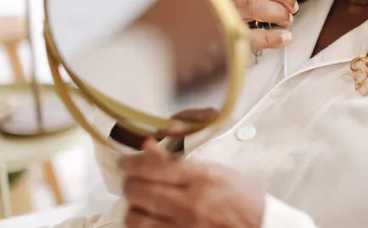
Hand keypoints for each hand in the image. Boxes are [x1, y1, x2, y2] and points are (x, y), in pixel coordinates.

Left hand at [120, 140, 264, 227]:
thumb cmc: (241, 198)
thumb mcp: (216, 171)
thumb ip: (180, 162)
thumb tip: (148, 147)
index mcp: (202, 178)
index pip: (152, 167)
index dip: (131, 162)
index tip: (125, 162)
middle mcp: (189, 203)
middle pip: (138, 192)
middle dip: (129, 184)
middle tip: (131, 180)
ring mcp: (183, 227)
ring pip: (135, 218)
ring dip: (132, 208)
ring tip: (139, 202)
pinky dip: (142, 225)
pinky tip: (148, 219)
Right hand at [210, 0, 302, 51]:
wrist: (177, 38)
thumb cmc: (205, 12)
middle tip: (293, 5)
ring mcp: (218, 12)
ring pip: (257, 5)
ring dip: (279, 12)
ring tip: (287, 20)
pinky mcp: (222, 37)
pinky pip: (254, 36)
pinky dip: (274, 37)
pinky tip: (284, 37)